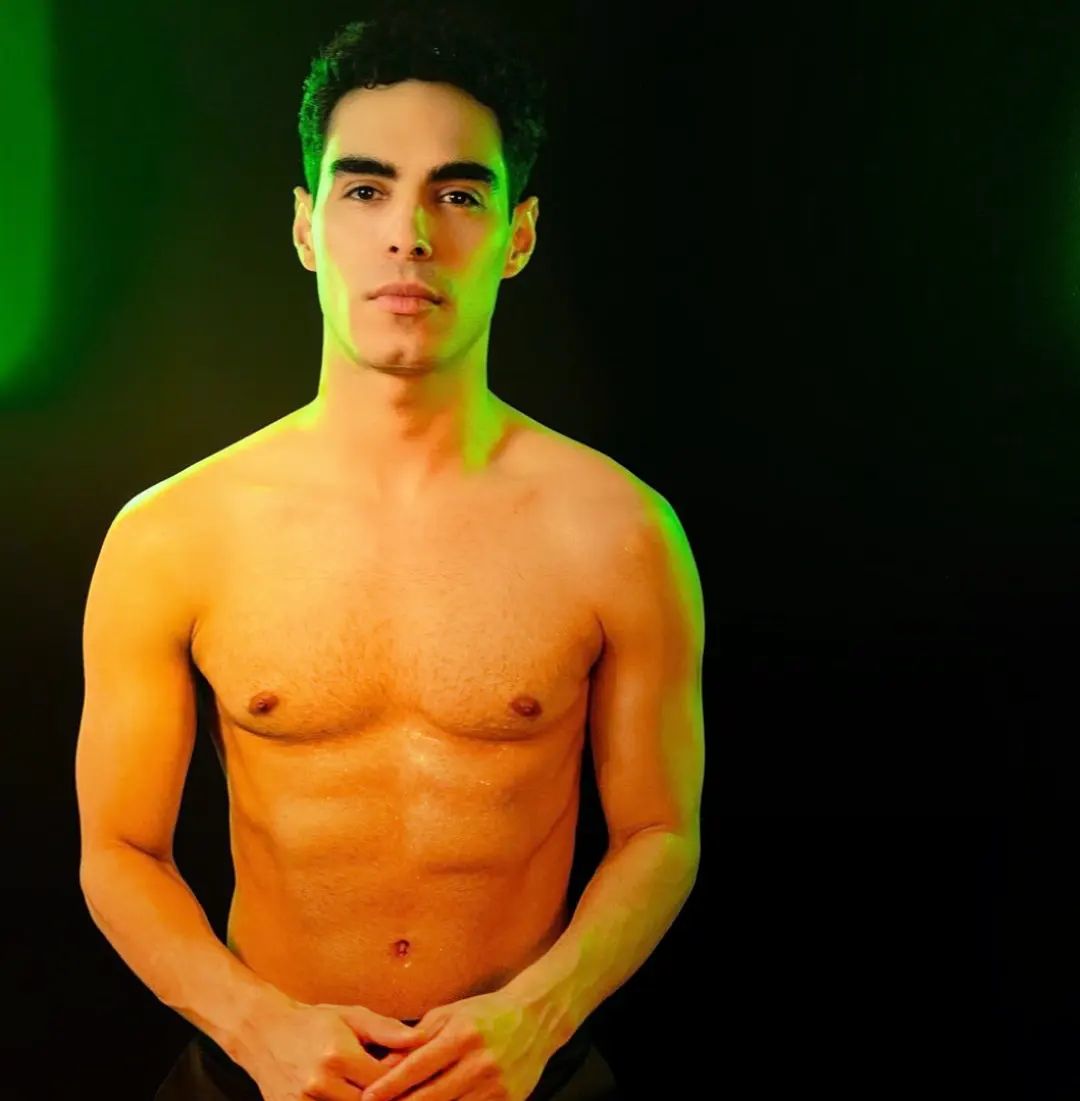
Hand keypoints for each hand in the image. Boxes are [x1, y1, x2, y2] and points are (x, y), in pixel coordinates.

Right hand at [236, 997, 427, 1100]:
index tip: (415, 1073)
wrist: (265, 1033)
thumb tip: (421, 1039)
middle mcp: (319, 1084)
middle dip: (388, 1096)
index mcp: (337, 1055)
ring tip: (378, 1091)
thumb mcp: (352, 1016)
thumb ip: (386, 1030)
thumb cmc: (314, 1022)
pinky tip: (352, 1094)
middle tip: (402, 1088)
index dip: (403, 1079)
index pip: (384, 1080)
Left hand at [359, 988, 562, 1100]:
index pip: (417, 1067)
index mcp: (462, 1036)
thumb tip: (386, 1063)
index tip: (367, 1097)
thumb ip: (418, 1038)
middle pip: (429, 1098)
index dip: (389, 1086)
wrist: (536, 1018)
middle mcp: (478, 1063)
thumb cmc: (486, 1013)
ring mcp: (495, 1086)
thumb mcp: (450, 1014)